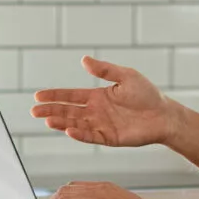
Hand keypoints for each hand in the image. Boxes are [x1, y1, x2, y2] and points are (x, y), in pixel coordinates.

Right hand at [31, 56, 174, 148]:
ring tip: (47, 120)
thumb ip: (104, 70)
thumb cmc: (147, 94)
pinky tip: (68, 130)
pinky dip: (80, 135)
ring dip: (61, 122)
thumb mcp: (125, 76)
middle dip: (51, 110)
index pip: (70, 96)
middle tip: (34, 111)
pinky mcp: (110, 138)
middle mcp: (96, 112)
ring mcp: (101, 126)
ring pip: (76, 124)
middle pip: (68, 111)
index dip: (54, 96)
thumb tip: (84, 60)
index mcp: (97, 96)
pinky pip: (91, 136)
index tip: (38, 95)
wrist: (164, 114)